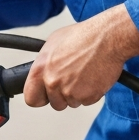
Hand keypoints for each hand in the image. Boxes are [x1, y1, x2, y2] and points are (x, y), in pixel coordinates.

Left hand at [23, 6, 138, 110]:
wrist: (107, 38)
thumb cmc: (84, 36)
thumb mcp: (54, 42)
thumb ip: (45, 62)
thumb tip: (43, 71)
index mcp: (42, 69)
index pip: (31, 98)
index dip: (39, 97)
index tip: (45, 95)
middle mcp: (54, 82)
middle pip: (55, 103)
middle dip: (63, 95)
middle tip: (72, 79)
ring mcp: (71, 91)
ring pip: (72, 103)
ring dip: (78, 93)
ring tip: (84, 74)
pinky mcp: (88, 96)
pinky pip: (87, 102)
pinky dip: (91, 93)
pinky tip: (93, 77)